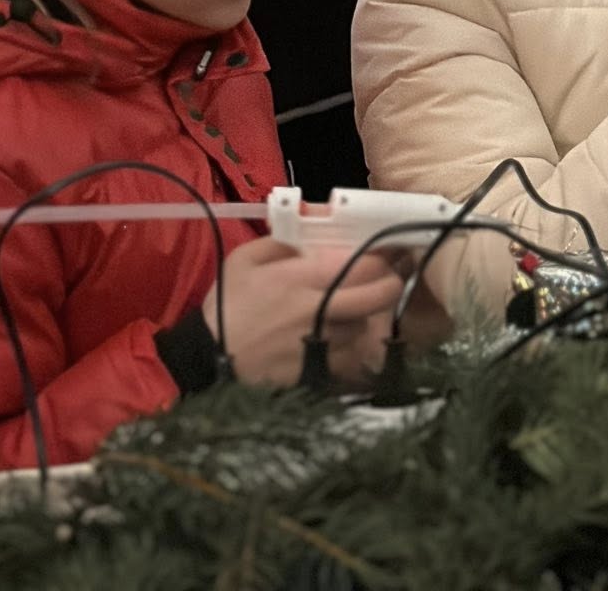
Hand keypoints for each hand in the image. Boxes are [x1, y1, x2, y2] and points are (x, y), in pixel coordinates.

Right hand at [204, 236, 400, 388]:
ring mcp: (323, 343)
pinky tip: (355, 335)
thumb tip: (309, 238)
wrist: (213, 357)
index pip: (360, 264)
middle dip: (393, 281)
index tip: (391, 247)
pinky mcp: (320, 369)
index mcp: (301, 277)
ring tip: (372, 303)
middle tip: (394, 273)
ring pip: (369, 325)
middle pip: (376, 296)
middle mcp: (320, 309)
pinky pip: (355, 356)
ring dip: (375, 313)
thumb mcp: (245, 259)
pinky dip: (361, 345)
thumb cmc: (227, 303)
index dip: (382, 255)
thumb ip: (280, 243)